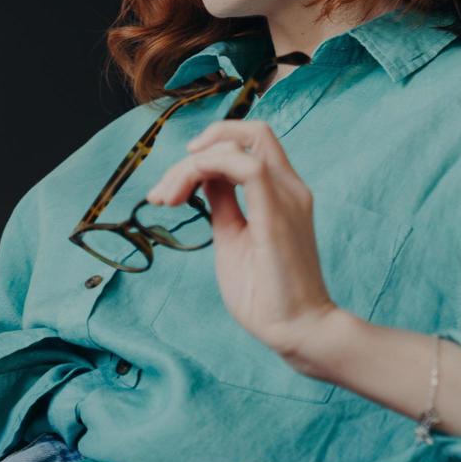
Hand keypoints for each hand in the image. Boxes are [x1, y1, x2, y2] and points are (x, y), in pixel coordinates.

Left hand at [145, 120, 341, 361]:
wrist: (296, 330)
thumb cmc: (265, 293)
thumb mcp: (232, 237)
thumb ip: (223, 204)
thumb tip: (203, 179)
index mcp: (281, 192)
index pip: (247, 144)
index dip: (206, 150)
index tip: (173, 185)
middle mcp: (289, 186)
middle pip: (249, 131)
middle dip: (198, 149)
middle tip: (164, 193)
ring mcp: (287, 197)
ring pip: (242, 142)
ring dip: (192, 164)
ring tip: (167, 199)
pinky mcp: (278, 213)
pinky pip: (247, 167)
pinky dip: (209, 168)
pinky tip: (185, 192)